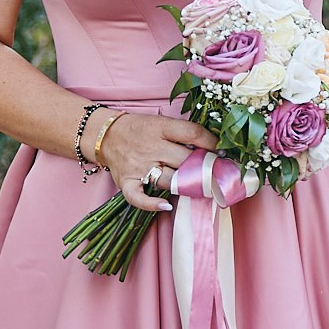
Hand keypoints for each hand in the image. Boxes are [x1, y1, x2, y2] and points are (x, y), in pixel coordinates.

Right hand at [96, 109, 219, 212]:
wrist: (105, 135)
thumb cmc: (140, 129)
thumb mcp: (161, 122)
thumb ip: (184, 133)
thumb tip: (214, 147)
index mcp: (161, 128)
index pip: (193, 134)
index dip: (212, 144)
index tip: (223, 152)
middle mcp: (150, 147)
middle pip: (185, 160)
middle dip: (205, 168)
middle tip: (219, 174)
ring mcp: (138, 166)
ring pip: (169, 179)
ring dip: (186, 185)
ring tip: (202, 188)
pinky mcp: (126, 182)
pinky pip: (138, 197)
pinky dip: (151, 204)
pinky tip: (166, 206)